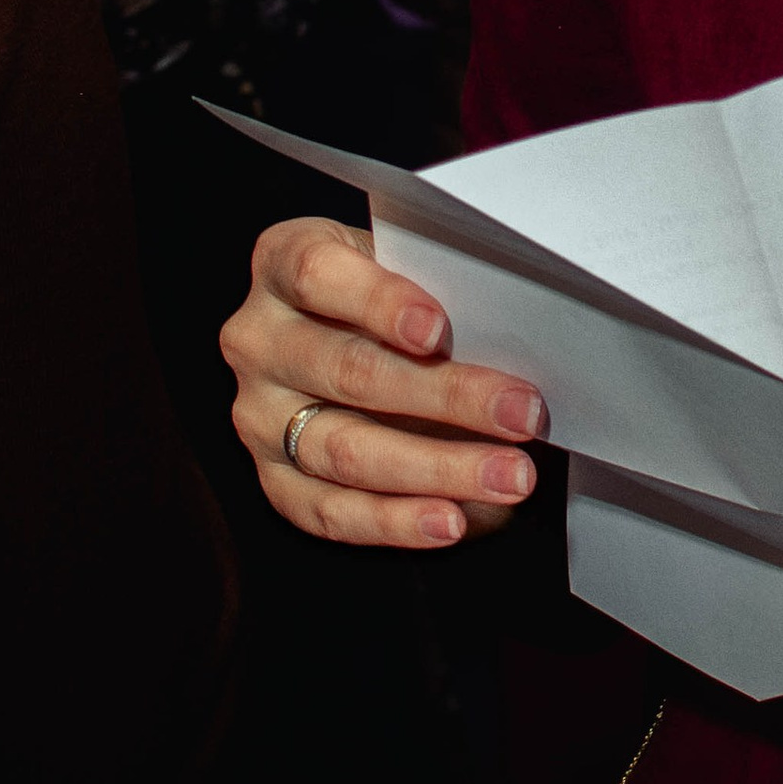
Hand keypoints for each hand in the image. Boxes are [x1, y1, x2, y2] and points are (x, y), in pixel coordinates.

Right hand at [222, 216, 544, 548]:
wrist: (360, 341)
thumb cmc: (402, 299)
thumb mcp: (413, 273)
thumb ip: (442, 292)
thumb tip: (516, 335)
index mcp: (282, 262)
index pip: (316, 274)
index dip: (378, 302)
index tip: (439, 331)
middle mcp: (258, 339)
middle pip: (348, 370)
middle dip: (447, 397)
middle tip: (523, 414)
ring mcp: (259, 415)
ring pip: (345, 450)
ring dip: (438, 468)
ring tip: (510, 476)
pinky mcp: (274, 479)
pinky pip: (331, 511)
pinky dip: (395, 520)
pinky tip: (451, 519)